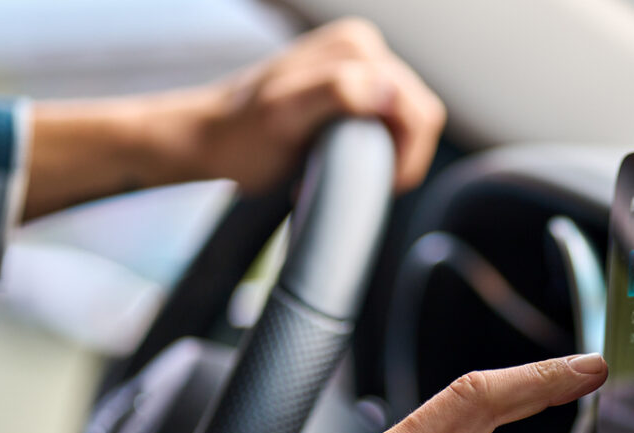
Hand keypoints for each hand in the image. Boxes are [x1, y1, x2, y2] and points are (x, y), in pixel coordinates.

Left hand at [25, 18, 444, 218]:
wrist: (213, 140)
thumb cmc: (242, 138)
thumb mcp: (284, 116)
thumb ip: (337, 92)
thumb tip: (387, 87)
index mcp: (356, 48)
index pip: (417, 110)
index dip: (404, 158)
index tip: (368, 184)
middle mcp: (364, 48)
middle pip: (420, 115)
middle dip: (398, 158)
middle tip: (357, 183)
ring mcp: (362, 66)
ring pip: (411, 123)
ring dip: (388, 157)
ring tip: (345, 172)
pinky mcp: (359, 86)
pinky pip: (394, 123)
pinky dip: (378, 150)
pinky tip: (342, 159)